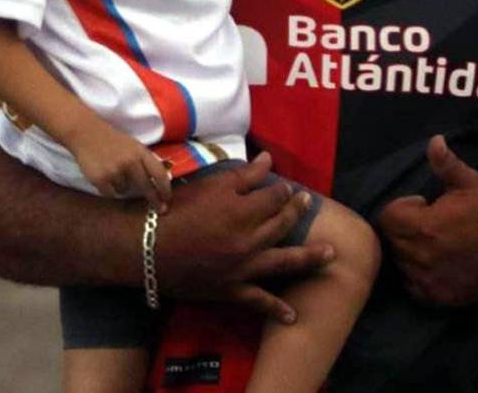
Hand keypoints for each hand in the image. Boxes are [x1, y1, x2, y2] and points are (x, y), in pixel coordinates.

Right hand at [73, 126, 172, 210]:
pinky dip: (108, 189)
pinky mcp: (101, 179)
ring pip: (125, 191)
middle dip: (154, 199)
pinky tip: (104, 176)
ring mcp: (115, 171)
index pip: (159, 173)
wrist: (86, 133)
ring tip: (114, 172)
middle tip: (160, 209)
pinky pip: (110, 194)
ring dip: (122, 186)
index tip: (168, 198)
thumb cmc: (112, 141)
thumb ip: (145, 161)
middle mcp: (130, 162)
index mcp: (140, 152)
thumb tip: (160, 180)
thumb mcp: (133, 146)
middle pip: (146, 187)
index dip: (166, 188)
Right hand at [156, 152, 332, 322]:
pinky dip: (275, 309)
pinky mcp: (231, 290)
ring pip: (283, 261)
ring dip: (309, 258)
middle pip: (282, 224)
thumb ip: (243, 175)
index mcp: (244, 210)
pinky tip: (292, 316)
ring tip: (330, 254)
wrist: (146, 248)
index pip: (275, 197)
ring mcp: (243, 268)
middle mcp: (250, 240)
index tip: (287, 188)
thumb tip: (268, 160)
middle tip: (308, 204)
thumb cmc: (176, 210)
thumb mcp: (210, 186)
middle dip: (297, 212)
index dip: (283, 191)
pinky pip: (258, 301)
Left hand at [377, 135, 477, 306]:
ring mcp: (427, 280)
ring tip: (431, 241)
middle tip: (427, 222)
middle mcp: (422, 256)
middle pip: (390, 239)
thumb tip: (434, 140)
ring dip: (407, 250)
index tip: (423, 205)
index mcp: (426, 226)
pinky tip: (434, 261)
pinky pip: (409, 283)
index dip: (402, 207)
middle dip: (403, 227)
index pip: (387, 216)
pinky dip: (415, 273)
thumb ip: (446, 163)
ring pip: (398, 261)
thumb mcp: (471, 183)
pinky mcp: (434, 297)